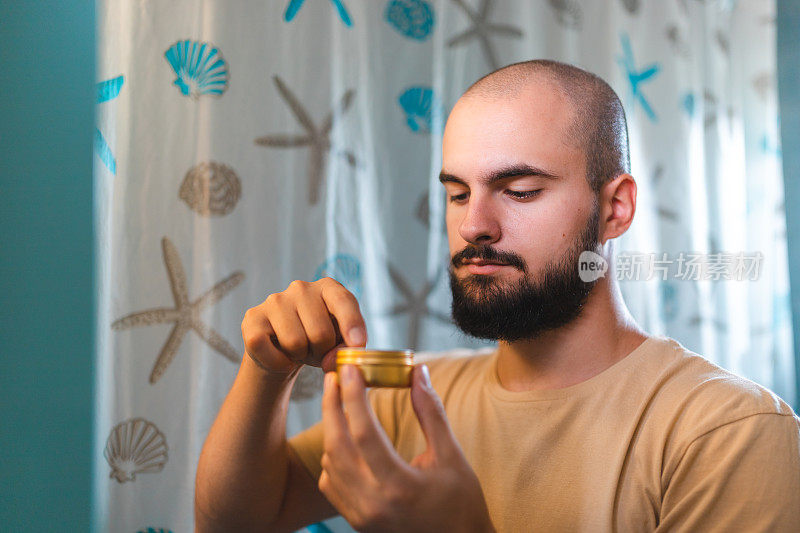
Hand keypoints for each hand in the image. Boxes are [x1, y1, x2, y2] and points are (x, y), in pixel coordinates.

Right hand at [240, 278, 365, 374]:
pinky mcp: (253, 317)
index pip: (343, 301)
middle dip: (323, 352)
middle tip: (317, 351)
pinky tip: (282, 357)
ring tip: (300, 350)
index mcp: (328, 288)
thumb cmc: (318, 342)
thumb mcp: (340, 342)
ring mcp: (275, 300)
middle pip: (321, 332)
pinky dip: (277, 362)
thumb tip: (332, 360)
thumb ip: (346, 348)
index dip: (353, 324)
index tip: (359, 344)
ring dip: (300, 356)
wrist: (283, 351)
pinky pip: (266, 347)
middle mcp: (301, 288)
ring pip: (295, 342)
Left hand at [318, 363, 495, 531]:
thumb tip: (418, 373)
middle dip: (332, 406)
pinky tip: (343, 440)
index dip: (354, 396)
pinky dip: (332, 457)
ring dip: (331, 429)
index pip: (365, 432)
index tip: (351, 368)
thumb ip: (431, 413)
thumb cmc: (462, 504)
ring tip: (339, 401)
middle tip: (335, 377)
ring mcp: (361, 516)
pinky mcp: (357, 522)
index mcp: (400, 486)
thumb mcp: (452, 456)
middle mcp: (373, 503)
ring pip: (329, 463)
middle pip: (337, 445)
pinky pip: (331, 485)